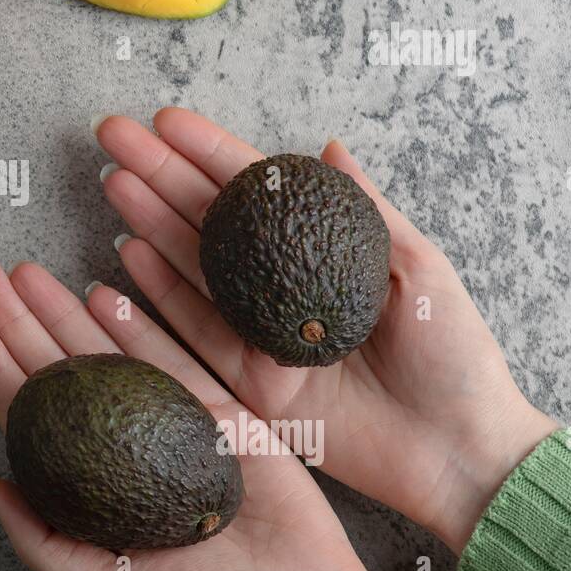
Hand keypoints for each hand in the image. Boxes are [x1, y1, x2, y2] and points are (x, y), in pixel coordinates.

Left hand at [0, 256, 388, 570]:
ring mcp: (165, 419)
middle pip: (57, 366)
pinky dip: (136, 322)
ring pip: (104, 349)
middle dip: (16, 317)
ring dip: (63, 308)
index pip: (26, 409)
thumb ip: (40, 535)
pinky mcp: (216, 408)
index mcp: (87, 482)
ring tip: (26, 272)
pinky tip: (100, 290)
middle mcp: (118, 442)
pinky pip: (168, 354)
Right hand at [94, 107, 557, 553]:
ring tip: (115, 181)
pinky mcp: (248, 382)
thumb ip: (369, 210)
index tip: (165, 120)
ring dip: (149, 220)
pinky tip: (129, 249)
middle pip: (208, 219)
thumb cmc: (454, 356)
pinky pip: (193, 329)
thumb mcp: (421, 269)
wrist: (456, 449)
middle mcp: (280, 284)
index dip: (208, 151)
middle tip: (113, 135)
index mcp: (320, 249)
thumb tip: (330, 144)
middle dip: (159, 173)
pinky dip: (159, 290)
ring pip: (190, 265)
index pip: (254, 190)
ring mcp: (259, 331)